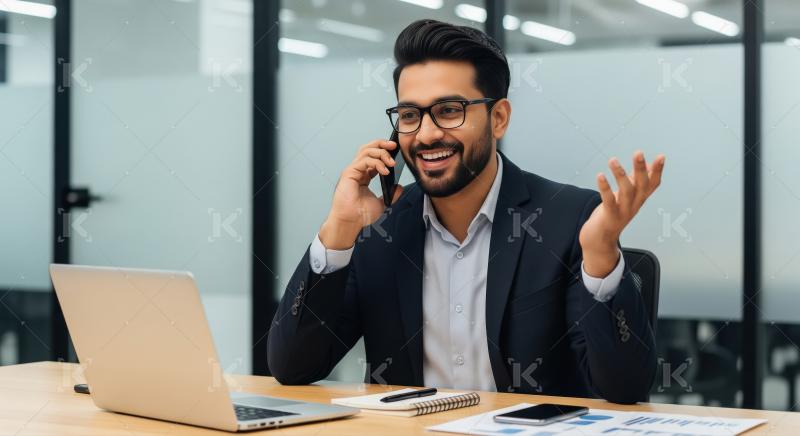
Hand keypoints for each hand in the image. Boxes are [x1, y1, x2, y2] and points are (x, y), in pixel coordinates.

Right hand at [319, 139, 403, 249]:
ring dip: (381, 153)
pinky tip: (385, 170)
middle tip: (393, 145)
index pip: (373, 157)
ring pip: (366, 151)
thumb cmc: (361, 215)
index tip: (395, 151)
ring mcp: (352, 171)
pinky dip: (376, 163)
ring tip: (391, 162)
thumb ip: (391, 195)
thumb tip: (399, 187)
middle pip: (368, 148)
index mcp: (364, 176)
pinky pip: (364, 161)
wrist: (351, 222)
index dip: (384, 151)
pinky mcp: (349, 173)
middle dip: (381, 144)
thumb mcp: (382, 204)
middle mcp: (357, 171)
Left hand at [579, 151, 664, 276]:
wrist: (600, 240)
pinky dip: (605, 188)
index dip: (658, 171)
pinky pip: (609, 201)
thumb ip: (636, 180)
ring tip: (612, 160)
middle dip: (641, 169)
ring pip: (626, 191)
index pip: (653, 184)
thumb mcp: (627, 196)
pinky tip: (600, 176)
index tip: (662, 156)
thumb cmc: (613, 213)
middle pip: (642, 185)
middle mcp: (635, 204)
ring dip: (620, 174)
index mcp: (639, 198)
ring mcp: (623, 211)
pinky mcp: (610, 217)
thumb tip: (647, 165)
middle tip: (638, 152)